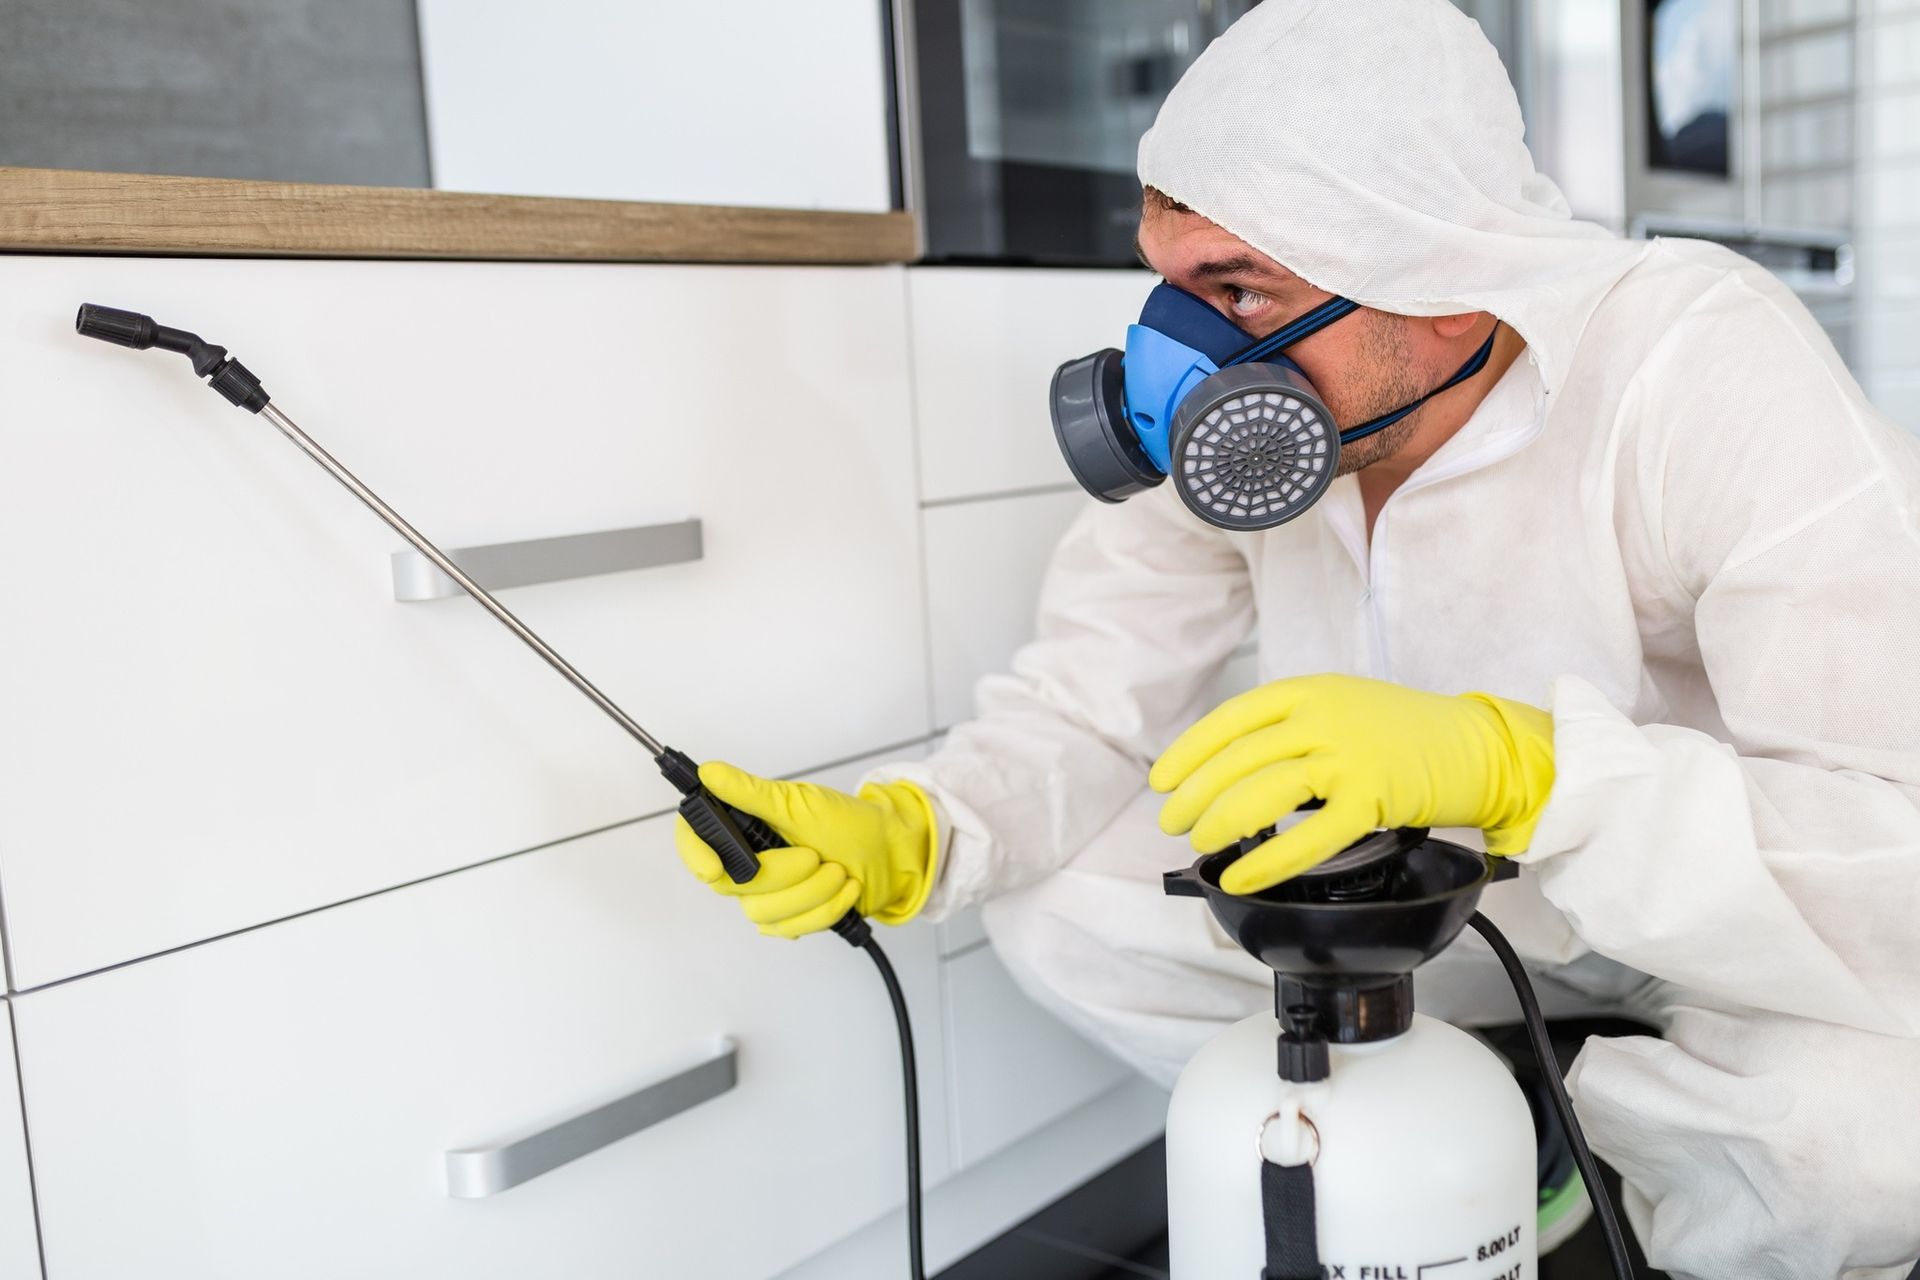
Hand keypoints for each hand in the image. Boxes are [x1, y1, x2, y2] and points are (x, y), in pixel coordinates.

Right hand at [673, 762, 939, 937]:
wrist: (890, 852)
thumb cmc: (847, 822)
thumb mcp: (798, 801)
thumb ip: (750, 793)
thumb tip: (709, 772)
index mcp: (744, 827)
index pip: (696, 841)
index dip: (696, 854)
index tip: (714, 868)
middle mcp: (748, 862)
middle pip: (733, 886)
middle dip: (781, 875)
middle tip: (816, 856)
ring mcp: (769, 894)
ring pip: (763, 912)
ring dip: (810, 893)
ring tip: (838, 872)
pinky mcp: (791, 918)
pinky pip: (792, 927)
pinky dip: (824, 909)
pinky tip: (845, 890)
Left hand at [1149, 673, 1553, 893]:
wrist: (1477, 744)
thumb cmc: (1404, 731)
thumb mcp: (1339, 705)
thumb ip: (1289, 726)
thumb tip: (1228, 767)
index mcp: (1308, 691)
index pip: (1230, 718)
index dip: (1189, 751)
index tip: (1162, 780)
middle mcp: (1322, 717)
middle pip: (1238, 758)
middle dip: (1195, 794)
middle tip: (1172, 822)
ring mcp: (1349, 756)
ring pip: (1264, 791)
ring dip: (1221, 821)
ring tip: (1199, 843)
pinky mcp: (1374, 798)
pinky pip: (1310, 836)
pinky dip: (1268, 861)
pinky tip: (1242, 876)